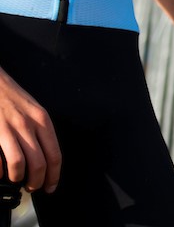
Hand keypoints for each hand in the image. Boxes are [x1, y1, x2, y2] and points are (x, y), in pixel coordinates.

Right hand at [0, 69, 60, 192]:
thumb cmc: (10, 97)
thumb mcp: (32, 110)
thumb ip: (38, 130)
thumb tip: (42, 156)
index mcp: (42, 120)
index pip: (55, 155)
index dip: (54, 176)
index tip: (51, 187)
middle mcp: (28, 125)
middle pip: (40, 163)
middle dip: (36, 182)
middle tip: (31, 187)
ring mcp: (8, 128)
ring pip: (20, 164)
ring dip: (18, 178)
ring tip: (15, 179)